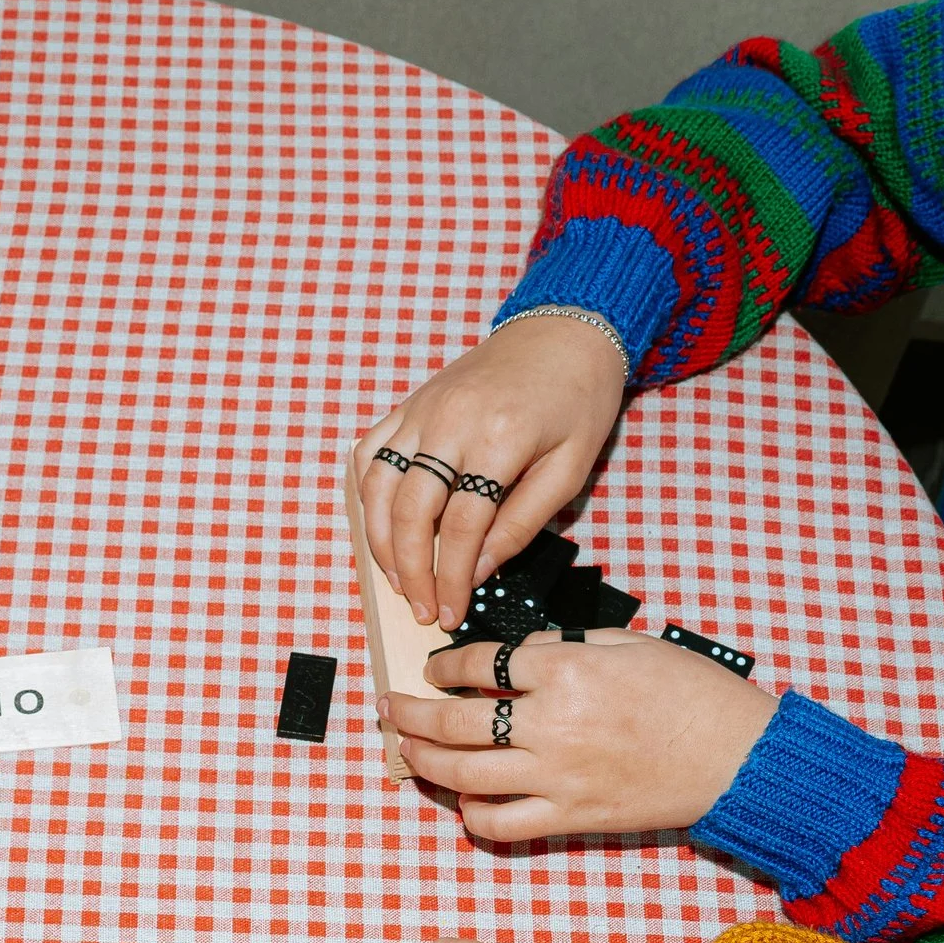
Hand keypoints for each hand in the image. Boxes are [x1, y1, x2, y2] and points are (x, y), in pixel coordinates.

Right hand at [355, 314, 626, 630]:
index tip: (452, 612)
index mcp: (499, 438)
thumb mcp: (570, 467)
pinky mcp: (410, 404)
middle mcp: (450, 422)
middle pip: (411, 512)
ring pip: (378, 487)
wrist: (564, 330)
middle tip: (422, 608)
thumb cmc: (577, 399)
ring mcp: (422, 410)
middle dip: (411, 571)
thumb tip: (478, 569)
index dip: (451, 578)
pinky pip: (369, 453)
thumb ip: (522, 522)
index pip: (460, 527)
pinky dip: (367, 494)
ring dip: (380, 541)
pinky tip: (382, 525)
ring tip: (398, 579)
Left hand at [383, 629, 778, 840]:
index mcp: (568, 669)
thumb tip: (519, 655)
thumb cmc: (693, 693)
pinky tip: (463, 798)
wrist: (739, 756)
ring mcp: (557, 776)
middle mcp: (552, 723)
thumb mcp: (630, 643)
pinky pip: (499, 823)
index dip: (444, 666)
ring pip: (463, 774)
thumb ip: (567, 644)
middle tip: (390, 708)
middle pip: (453, 721)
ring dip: (423, 761)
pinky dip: (471, 813)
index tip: (433, 669)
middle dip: (409, 714)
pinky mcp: (570, 818)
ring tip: (407, 750)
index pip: (479, 664)